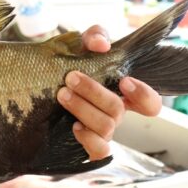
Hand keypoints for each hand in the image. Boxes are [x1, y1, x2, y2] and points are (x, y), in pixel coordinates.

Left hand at [56, 25, 162, 160]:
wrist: (36, 83)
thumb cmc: (68, 63)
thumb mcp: (80, 44)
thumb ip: (94, 36)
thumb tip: (102, 45)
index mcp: (122, 93)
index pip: (150, 103)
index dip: (143, 94)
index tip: (124, 80)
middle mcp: (115, 114)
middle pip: (118, 109)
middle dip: (94, 92)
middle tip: (71, 77)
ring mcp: (102, 131)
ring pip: (106, 127)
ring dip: (83, 108)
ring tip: (62, 94)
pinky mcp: (87, 146)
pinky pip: (99, 152)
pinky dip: (88, 139)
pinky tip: (73, 126)